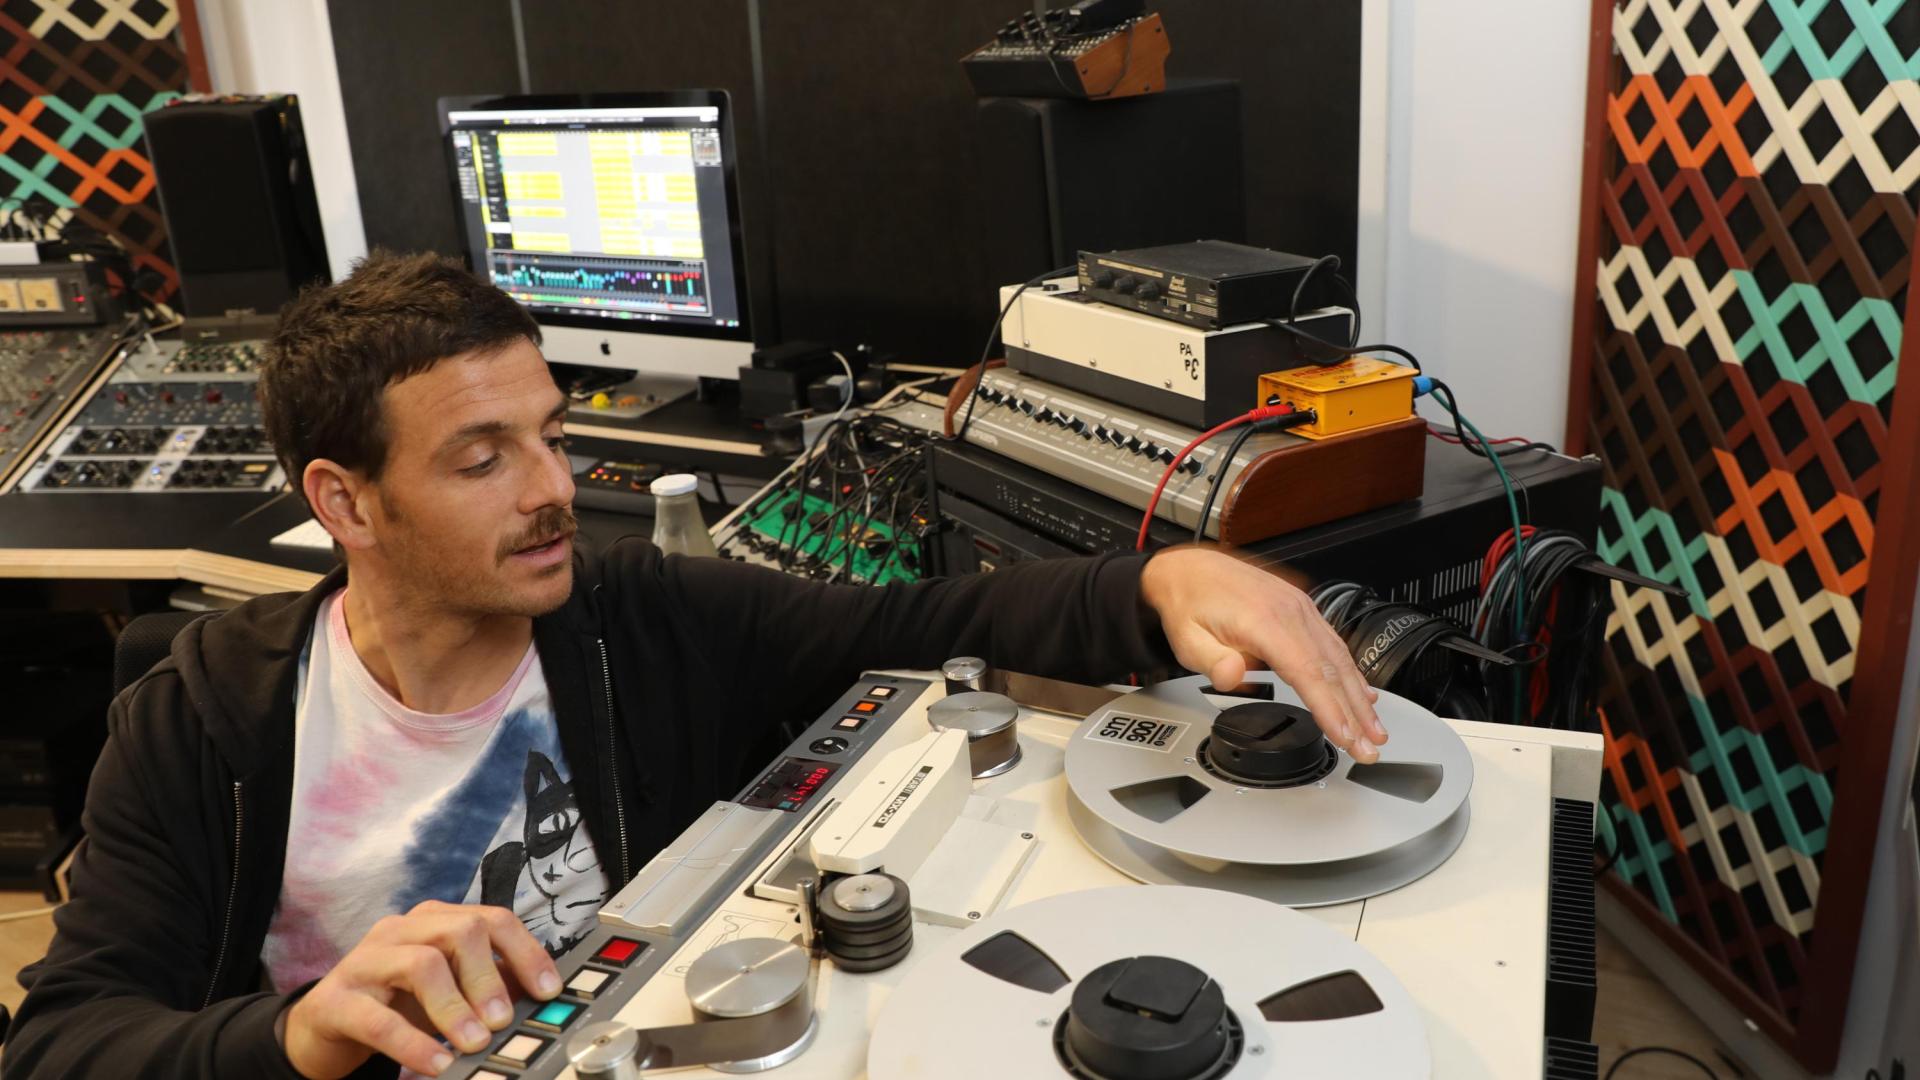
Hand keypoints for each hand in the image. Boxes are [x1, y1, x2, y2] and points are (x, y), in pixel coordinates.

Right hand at [278, 900, 561, 1077]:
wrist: (325, 1026)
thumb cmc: (396, 1003)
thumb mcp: (450, 990)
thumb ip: (490, 985)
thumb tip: (540, 995)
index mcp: (433, 921)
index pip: (491, 919)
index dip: (525, 953)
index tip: (548, 990)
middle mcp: (401, 931)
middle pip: (460, 931)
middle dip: (489, 977)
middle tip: (503, 1021)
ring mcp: (365, 961)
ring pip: (422, 964)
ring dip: (455, 1007)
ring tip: (475, 1042)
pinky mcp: (334, 1001)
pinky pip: (379, 1019)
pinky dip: (413, 1044)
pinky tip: (437, 1064)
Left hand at [1140, 547, 1386, 761]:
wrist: (1191, 569)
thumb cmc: (1190, 602)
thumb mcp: (1185, 638)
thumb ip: (1210, 661)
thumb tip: (1232, 676)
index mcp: (1264, 621)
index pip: (1307, 673)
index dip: (1329, 709)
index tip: (1345, 737)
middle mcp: (1290, 612)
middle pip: (1332, 669)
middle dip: (1355, 713)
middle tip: (1370, 747)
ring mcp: (1300, 608)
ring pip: (1339, 658)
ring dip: (1360, 697)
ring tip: (1375, 730)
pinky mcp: (1302, 609)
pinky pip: (1334, 644)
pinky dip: (1351, 672)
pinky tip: (1363, 693)